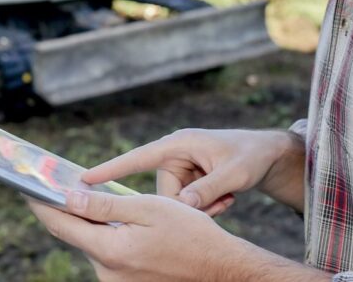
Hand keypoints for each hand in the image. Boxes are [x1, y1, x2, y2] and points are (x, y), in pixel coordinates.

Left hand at [26, 190, 248, 281]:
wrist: (220, 269)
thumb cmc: (191, 234)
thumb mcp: (149, 209)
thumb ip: (106, 205)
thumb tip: (69, 198)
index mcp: (110, 251)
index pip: (63, 225)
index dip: (42, 205)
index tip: (27, 188)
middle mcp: (108, 272)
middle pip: (75, 235)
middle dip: (66, 210)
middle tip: (56, 185)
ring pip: (92, 245)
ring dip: (90, 223)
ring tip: (92, 199)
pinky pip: (107, 254)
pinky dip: (105, 235)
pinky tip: (116, 221)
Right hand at [81, 129, 305, 215]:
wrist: (269, 155)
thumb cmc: (250, 156)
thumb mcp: (233, 173)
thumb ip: (206, 190)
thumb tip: (181, 207)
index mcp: (178, 145)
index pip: (136, 158)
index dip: (110, 170)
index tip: (83, 179)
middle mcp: (175, 155)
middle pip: (163, 193)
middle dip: (189, 206)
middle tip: (222, 203)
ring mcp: (182, 168)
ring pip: (176, 202)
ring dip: (201, 208)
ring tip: (228, 199)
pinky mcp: (189, 180)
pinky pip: (187, 203)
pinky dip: (206, 207)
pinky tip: (227, 199)